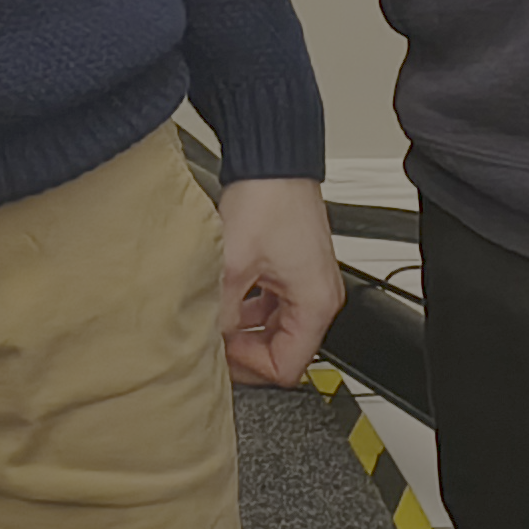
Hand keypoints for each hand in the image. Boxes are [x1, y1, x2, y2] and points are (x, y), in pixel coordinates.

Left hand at [217, 176, 338, 386]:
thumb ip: (224, 311)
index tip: (221, 353)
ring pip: (275, 327)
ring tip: (215, 320)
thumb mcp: (234, 264)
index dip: (250, 366)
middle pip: (283, 350)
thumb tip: (210, 339)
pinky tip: (226, 299)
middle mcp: (319, 296)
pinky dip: (250, 307)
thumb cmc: (267, 200)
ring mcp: (307, 282)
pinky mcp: (293, 268)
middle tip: (212, 342)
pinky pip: (273, 304)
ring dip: (245, 328)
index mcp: (316, 303)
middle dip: (246, 349)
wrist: (272, 161)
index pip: (287, 367)